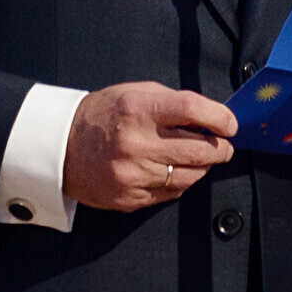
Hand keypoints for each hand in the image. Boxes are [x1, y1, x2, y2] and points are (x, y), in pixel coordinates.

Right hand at [63, 81, 238, 212]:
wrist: (60, 148)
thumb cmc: (102, 115)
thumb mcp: (134, 93)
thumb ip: (173, 102)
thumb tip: (212, 116)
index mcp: (137, 110)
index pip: (193, 110)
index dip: (221, 118)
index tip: (230, 123)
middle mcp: (135, 144)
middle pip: (200, 150)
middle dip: (221, 148)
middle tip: (224, 144)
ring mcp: (132, 175)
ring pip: (190, 176)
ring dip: (203, 167)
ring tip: (200, 157)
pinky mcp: (130, 198)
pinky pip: (172, 193)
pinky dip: (181, 181)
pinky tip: (174, 170)